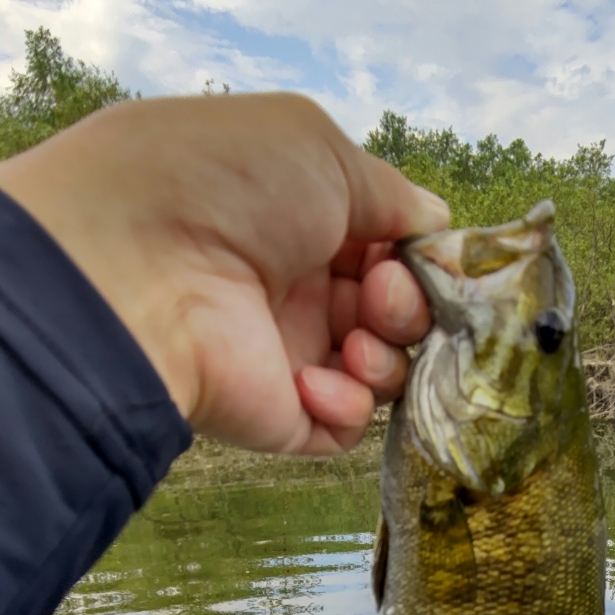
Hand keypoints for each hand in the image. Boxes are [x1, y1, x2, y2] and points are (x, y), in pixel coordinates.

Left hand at [0, 93, 447, 454]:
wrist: (143, 267)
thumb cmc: (229, 186)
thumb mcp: (322, 151)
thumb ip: (391, 193)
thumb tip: (434, 226)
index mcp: (305, 224)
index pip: (391, 251)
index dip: (420, 259)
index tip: (425, 257)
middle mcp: (300, 290)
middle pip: (397, 313)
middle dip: (408, 305)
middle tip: (380, 294)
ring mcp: (292, 356)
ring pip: (385, 372)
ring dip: (388, 356)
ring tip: (356, 340)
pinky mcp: (284, 417)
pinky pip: (347, 427)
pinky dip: (348, 405)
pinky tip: (311, 380)